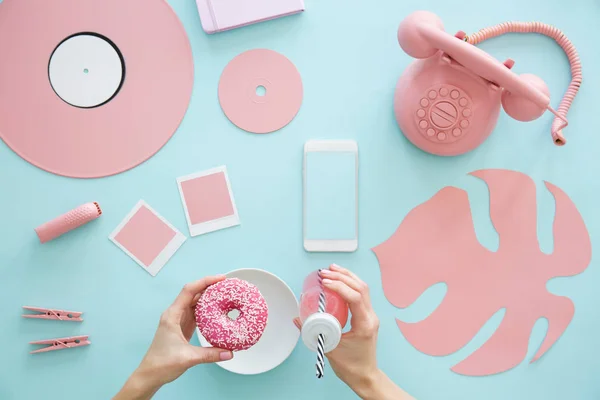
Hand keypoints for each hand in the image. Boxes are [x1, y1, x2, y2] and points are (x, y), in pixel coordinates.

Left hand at [114, 276, 233, 399]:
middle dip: (209, 287)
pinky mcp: (182, 327)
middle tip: (227, 285)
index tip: (220, 278)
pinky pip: (195, 313)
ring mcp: (178, 320)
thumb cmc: (162, 364)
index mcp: (172, 315)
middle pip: (193, 294)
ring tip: (224, 294)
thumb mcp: (188, 358)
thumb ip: (210, 354)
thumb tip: (230, 352)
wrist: (150, 375)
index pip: (189, 291)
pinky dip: (206, 309)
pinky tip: (216, 309)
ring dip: (208, 297)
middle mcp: (175, 314)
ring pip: (194, 303)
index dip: (205, 282)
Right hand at [295, 265, 412, 399]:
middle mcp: (370, 317)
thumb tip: (298, 319)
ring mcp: (371, 315)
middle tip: (325, 272)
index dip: (339, 286)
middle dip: (342, 276)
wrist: (365, 376)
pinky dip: (350, 284)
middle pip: (361, 288)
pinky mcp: (367, 316)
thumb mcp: (329, 348)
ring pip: (363, 288)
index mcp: (364, 324)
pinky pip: (361, 294)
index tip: (324, 283)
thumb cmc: (350, 366)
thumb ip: (313, 332)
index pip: (355, 298)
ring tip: (332, 269)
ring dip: (348, 276)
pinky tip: (340, 280)